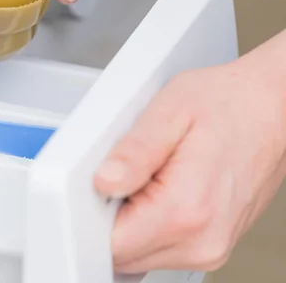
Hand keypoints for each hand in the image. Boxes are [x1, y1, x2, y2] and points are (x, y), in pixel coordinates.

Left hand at [94, 31, 285, 272]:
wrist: (270, 107)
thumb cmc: (227, 103)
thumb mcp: (170, 111)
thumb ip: (133, 151)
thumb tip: (102, 182)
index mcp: (185, 211)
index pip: (110, 245)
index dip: (90, 213)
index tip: (100, 181)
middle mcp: (200, 242)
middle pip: (122, 254)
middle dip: (109, 215)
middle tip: (125, 169)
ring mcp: (209, 249)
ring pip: (139, 254)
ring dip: (130, 219)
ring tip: (149, 172)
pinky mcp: (210, 245)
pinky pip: (159, 248)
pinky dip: (147, 223)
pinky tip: (159, 186)